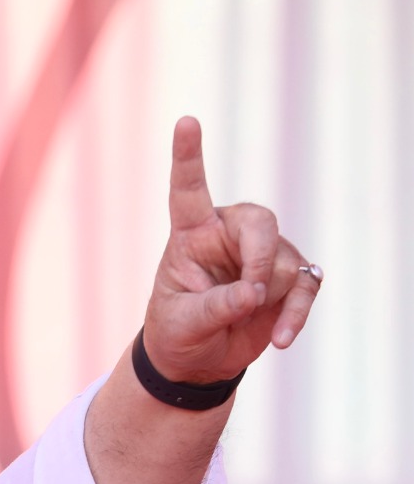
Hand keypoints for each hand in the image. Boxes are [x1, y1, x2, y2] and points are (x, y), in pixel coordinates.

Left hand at [142, 116, 321, 384]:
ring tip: (243, 320)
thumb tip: (254, 293)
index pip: (189, 190)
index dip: (188, 156)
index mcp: (191, 234)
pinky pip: (305, 286)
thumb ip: (214, 306)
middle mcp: (229, 235)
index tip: (186, 121)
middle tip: (251, 293)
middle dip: (261, 257)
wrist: (196, 361)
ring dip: (270, 297)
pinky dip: (295, 314)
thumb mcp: (181, 323)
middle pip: (260, 222)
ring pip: (284, 261)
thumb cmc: (177, 332)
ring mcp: (263, 254)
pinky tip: (281, 339)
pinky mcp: (288, 278)